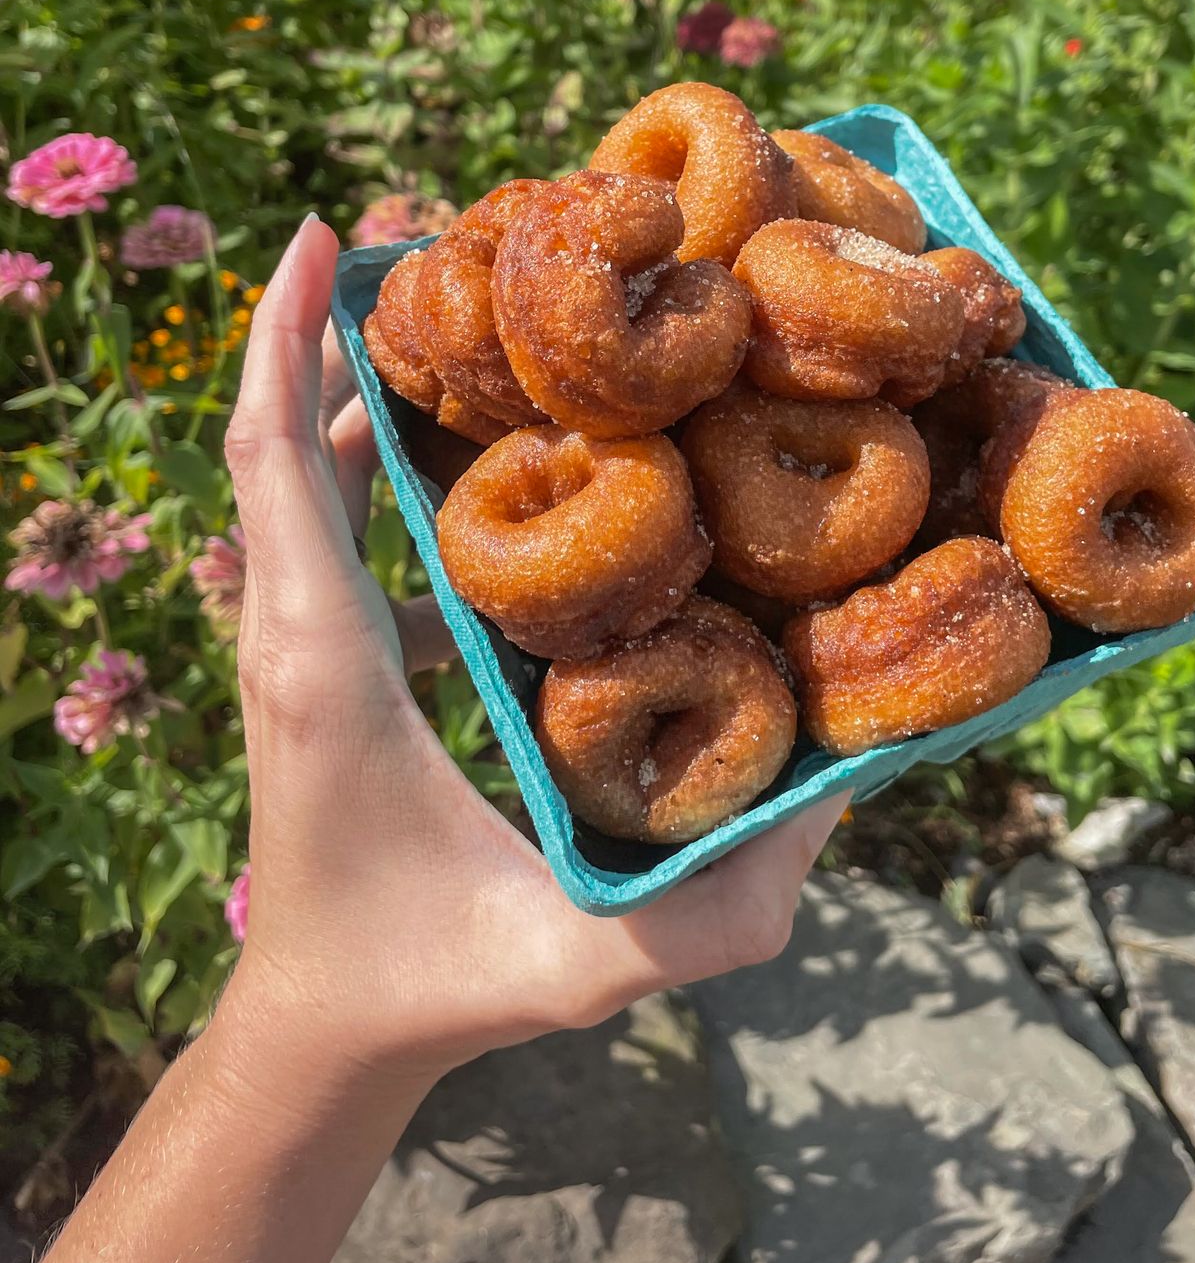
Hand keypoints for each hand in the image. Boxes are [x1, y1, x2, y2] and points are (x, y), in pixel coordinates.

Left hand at [220, 214, 845, 1094]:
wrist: (326, 1028)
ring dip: (365, 382)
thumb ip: (722, 902)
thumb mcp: (588, 957)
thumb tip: (844, 793)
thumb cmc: (436, 980)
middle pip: (289, 434)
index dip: (291, 336)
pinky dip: (387, 457)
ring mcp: (303, 639)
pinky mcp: (327, 654)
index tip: (329, 233)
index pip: (282, 465)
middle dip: (343, 324)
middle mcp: (300, 628)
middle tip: (441, 238)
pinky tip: (482, 444)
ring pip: (313, 472)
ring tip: (465, 309)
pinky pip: (343, 523)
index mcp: (332, 663)